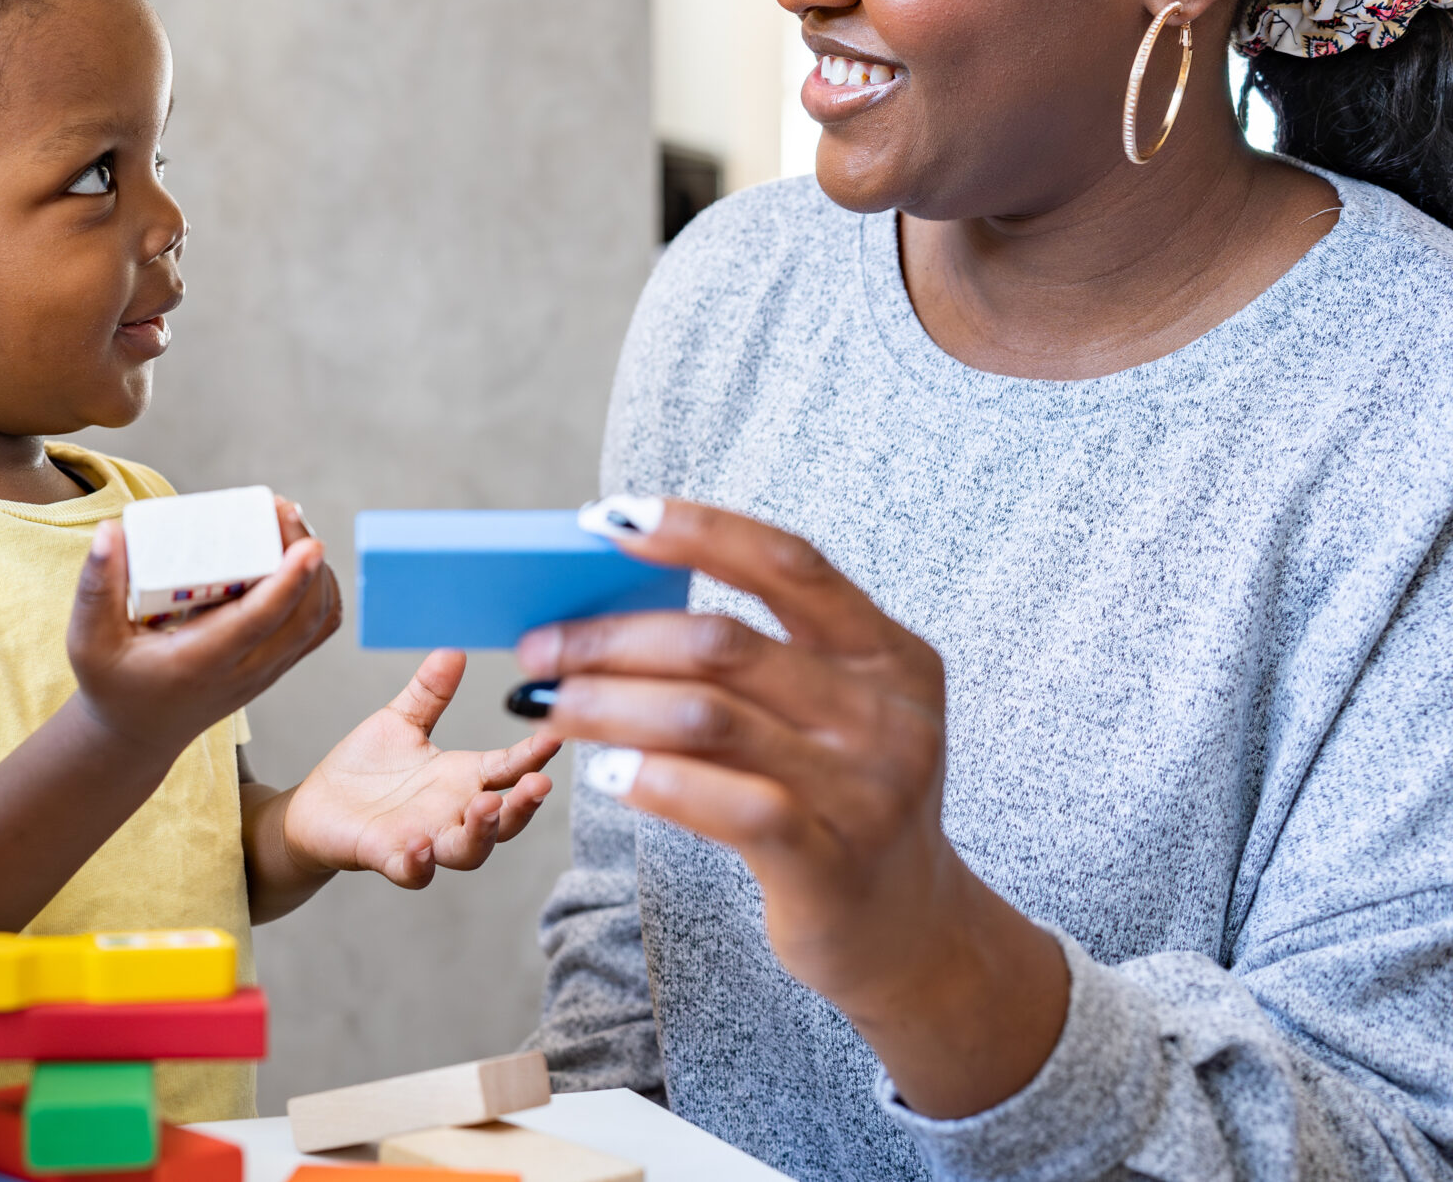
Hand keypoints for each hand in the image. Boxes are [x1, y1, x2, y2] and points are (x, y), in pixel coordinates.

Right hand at [67, 496, 341, 756]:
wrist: (137, 734)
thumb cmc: (113, 683)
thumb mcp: (88, 639)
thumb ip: (96, 586)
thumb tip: (111, 530)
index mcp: (200, 663)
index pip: (259, 621)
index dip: (290, 580)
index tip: (308, 541)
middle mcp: (244, 671)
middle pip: (302, 616)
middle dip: (307, 559)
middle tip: (283, 509)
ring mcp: (266, 672)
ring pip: (317, 622)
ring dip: (317, 571)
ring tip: (289, 524)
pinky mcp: (275, 667)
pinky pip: (316, 629)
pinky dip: (321, 590)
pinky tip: (300, 557)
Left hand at [278, 649, 560, 887]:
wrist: (316, 807)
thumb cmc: (366, 768)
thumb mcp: (401, 722)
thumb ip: (430, 693)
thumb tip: (454, 650)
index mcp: (462, 779)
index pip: (509, 769)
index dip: (534, 755)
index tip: (555, 733)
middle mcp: (452, 814)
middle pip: (505, 820)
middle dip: (524, 805)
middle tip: (538, 783)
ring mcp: (425, 839)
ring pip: (468, 850)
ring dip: (483, 833)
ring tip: (486, 806)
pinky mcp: (387, 857)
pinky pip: (412, 871)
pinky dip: (419, 863)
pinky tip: (420, 846)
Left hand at [517, 499, 1067, 1119]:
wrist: (912, 934)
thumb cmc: (840, 806)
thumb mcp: (830, 720)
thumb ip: (756, 667)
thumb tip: (612, 611)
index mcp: (890, 655)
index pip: (788, 563)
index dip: (697, 530)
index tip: (609, 518)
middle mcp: (888, 713)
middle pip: (724, 643)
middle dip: (613, 637)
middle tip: (540, 646)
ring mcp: (867, 789)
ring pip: (710, 717)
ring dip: (609, 703)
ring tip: (548, 703)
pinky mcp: (833, 861)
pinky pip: (731, 804)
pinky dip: (657, 781)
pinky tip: (606, 774)